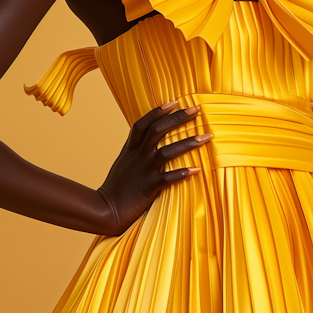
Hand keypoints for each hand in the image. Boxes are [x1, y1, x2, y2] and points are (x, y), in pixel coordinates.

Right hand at [97, 101, 208, 235]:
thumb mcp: (124, 164)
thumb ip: (136, 151)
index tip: (174, 102)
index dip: (157, 112)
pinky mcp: (148, 187)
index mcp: (131, 149)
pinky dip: (182, 173)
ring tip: (206, 137)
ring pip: (166, 152)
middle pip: (157, 131)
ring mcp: (143, 171)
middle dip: (177, 118)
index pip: (142, 124)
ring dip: (188, 143)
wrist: (105, 210)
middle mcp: (137, 156)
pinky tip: (197, 169)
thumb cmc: (117, 188)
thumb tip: (151, 142)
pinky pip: (168, 178)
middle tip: (196, 109)